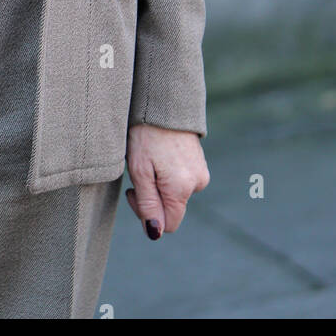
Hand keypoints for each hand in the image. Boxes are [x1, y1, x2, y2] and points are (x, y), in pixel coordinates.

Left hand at [124, 123, 209, 238]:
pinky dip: (168, 174)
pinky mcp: (200, 163)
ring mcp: (201, 172)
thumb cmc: (146, 135)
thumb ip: (147, 204)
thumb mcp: (139, 170)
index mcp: (181, 189)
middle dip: (152, 197)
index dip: (146, 214)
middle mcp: (197, 184)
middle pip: (171, 209)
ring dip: (159, 184)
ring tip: (150, 158)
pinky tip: (160, 155)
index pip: (166, 224)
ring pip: (175, 194)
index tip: (134, 190)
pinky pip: (181, 180)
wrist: (163, 101)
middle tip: (138, 171)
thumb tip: (155, 233)